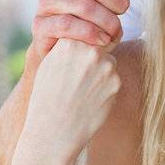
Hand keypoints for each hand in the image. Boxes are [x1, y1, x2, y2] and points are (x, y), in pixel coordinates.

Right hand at [25, 38, 120, 163]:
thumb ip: (70, 48)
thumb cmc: (48, 98)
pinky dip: (106, 88)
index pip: (85, 34)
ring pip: (109, 63)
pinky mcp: (116, 82)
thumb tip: (91, 38)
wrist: (54, 129)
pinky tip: (91, 100)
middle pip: (100, 47)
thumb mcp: (51, 64)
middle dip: (93, 61)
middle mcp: (90, 50)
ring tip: (82, 92)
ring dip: (101, 74)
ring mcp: (106, 66)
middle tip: (79, 81)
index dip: (82, 48)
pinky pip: (114, 79)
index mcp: (69, 42)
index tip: (75, 64)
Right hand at [32, 0, 128, 59]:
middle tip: (123, 11)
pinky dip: (92, 34)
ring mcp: (44, 2)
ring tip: (116, 30)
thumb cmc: (88, 8)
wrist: (64, 44)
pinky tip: (103, 40)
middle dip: (116, 1)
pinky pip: (70, 26)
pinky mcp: (41, 26)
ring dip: (108, 22)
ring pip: (85, 7)